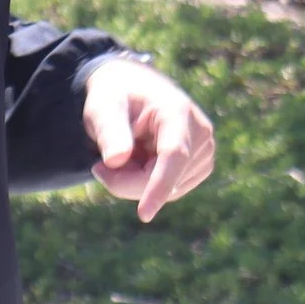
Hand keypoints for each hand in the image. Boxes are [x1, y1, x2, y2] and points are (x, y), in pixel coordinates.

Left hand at [82, 56, 216, 221]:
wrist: (131, 88)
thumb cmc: (116, 96)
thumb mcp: (103, 107)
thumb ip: (109, 131)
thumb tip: (117, 160)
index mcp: (178, 112)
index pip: (174, 155)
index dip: (159, 186)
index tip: (144, 214)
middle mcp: (200, 131)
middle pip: (166, 179)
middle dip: (128, 181)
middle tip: (99, 166)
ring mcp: (205, 150)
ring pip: (170, 191)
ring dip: (137, 184)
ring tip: (124, 155)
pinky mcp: (201, 165)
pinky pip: (173, 191)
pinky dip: (148, 185)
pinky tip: (140, 162)